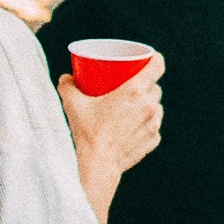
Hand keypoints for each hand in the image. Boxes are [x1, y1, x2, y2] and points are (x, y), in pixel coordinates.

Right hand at [61, 60, 163, 222]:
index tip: (149, 59)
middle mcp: (149, 105)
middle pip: (155, 87)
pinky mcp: (153, 139)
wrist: (97, 164)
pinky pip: (154, 126)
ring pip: (157, 106)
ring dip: (148, 104)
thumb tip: (66, 78)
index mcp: (135, 91)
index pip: (157, 66)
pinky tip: (135, 125)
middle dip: (146, 84)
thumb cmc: (86, 132)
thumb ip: (67, 86)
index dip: (154, 59)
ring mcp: (153, 124)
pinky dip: (146, 124)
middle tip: (130, 86)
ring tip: (133, 106)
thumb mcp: (73, 104)